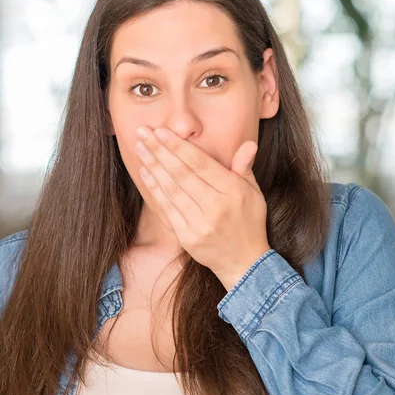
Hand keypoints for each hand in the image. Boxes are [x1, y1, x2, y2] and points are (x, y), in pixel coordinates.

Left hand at [135, 126, 270, 290]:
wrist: (244, 263)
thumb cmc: (249, 222)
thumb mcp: (254, 193)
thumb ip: (244, 168)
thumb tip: (248, 144)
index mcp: (233, 192)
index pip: (201, 164)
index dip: (179, 146)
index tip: (161, 131)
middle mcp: (215, 207)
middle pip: (182, 174)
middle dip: (160, 151)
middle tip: (143, 133)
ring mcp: (200, 224)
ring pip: (171, 190)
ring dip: (153, 167)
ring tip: (140, 149)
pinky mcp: (187, 238)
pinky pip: (167, 209)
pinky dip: (155, 190)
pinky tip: (145, 174)